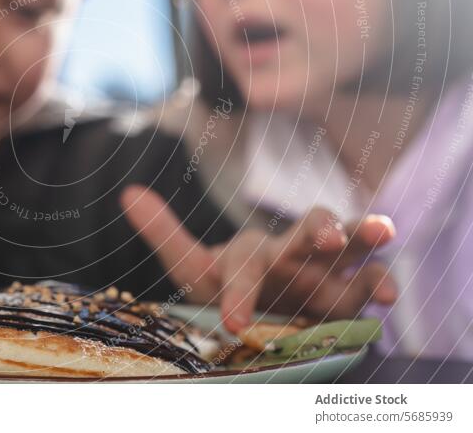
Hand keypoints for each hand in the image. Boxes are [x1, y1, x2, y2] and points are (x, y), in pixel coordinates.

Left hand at [120, 185, 397, 333]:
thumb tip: (127, 192)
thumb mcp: (194, 270)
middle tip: (324, 239)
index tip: (235, 324)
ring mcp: (325, 269)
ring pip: (350, 243)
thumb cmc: (227, 286)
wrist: (260, 304)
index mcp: (253, 252)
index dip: (240, 294)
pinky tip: (388, 297)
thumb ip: (165, 235)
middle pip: (308, 231)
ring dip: (365, 234)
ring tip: (381, 231)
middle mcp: (292, 254)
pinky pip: (371, 278)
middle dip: (318, 231)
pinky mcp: (350, 290)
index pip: (245, 265)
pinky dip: (381, 281)